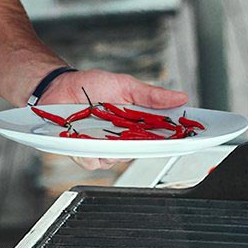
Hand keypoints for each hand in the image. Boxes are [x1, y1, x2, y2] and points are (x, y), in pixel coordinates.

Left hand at [40, 69, 188, 171]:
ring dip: (110, 147)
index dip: (175, 140)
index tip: (188, 138)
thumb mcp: (125, 85)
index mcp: (136, 124)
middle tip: (134, 131)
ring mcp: (103, 147)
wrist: (59, 87)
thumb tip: (180, 97)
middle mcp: (122, 139)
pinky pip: (92, 161)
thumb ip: (151, 95)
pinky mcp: (83, 152)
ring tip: (100, 127)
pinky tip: (83, 137)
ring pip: (115, 160)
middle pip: (140, 152)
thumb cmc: (91, 85)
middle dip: (140, 144)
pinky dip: (88, 151)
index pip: (161, 137)